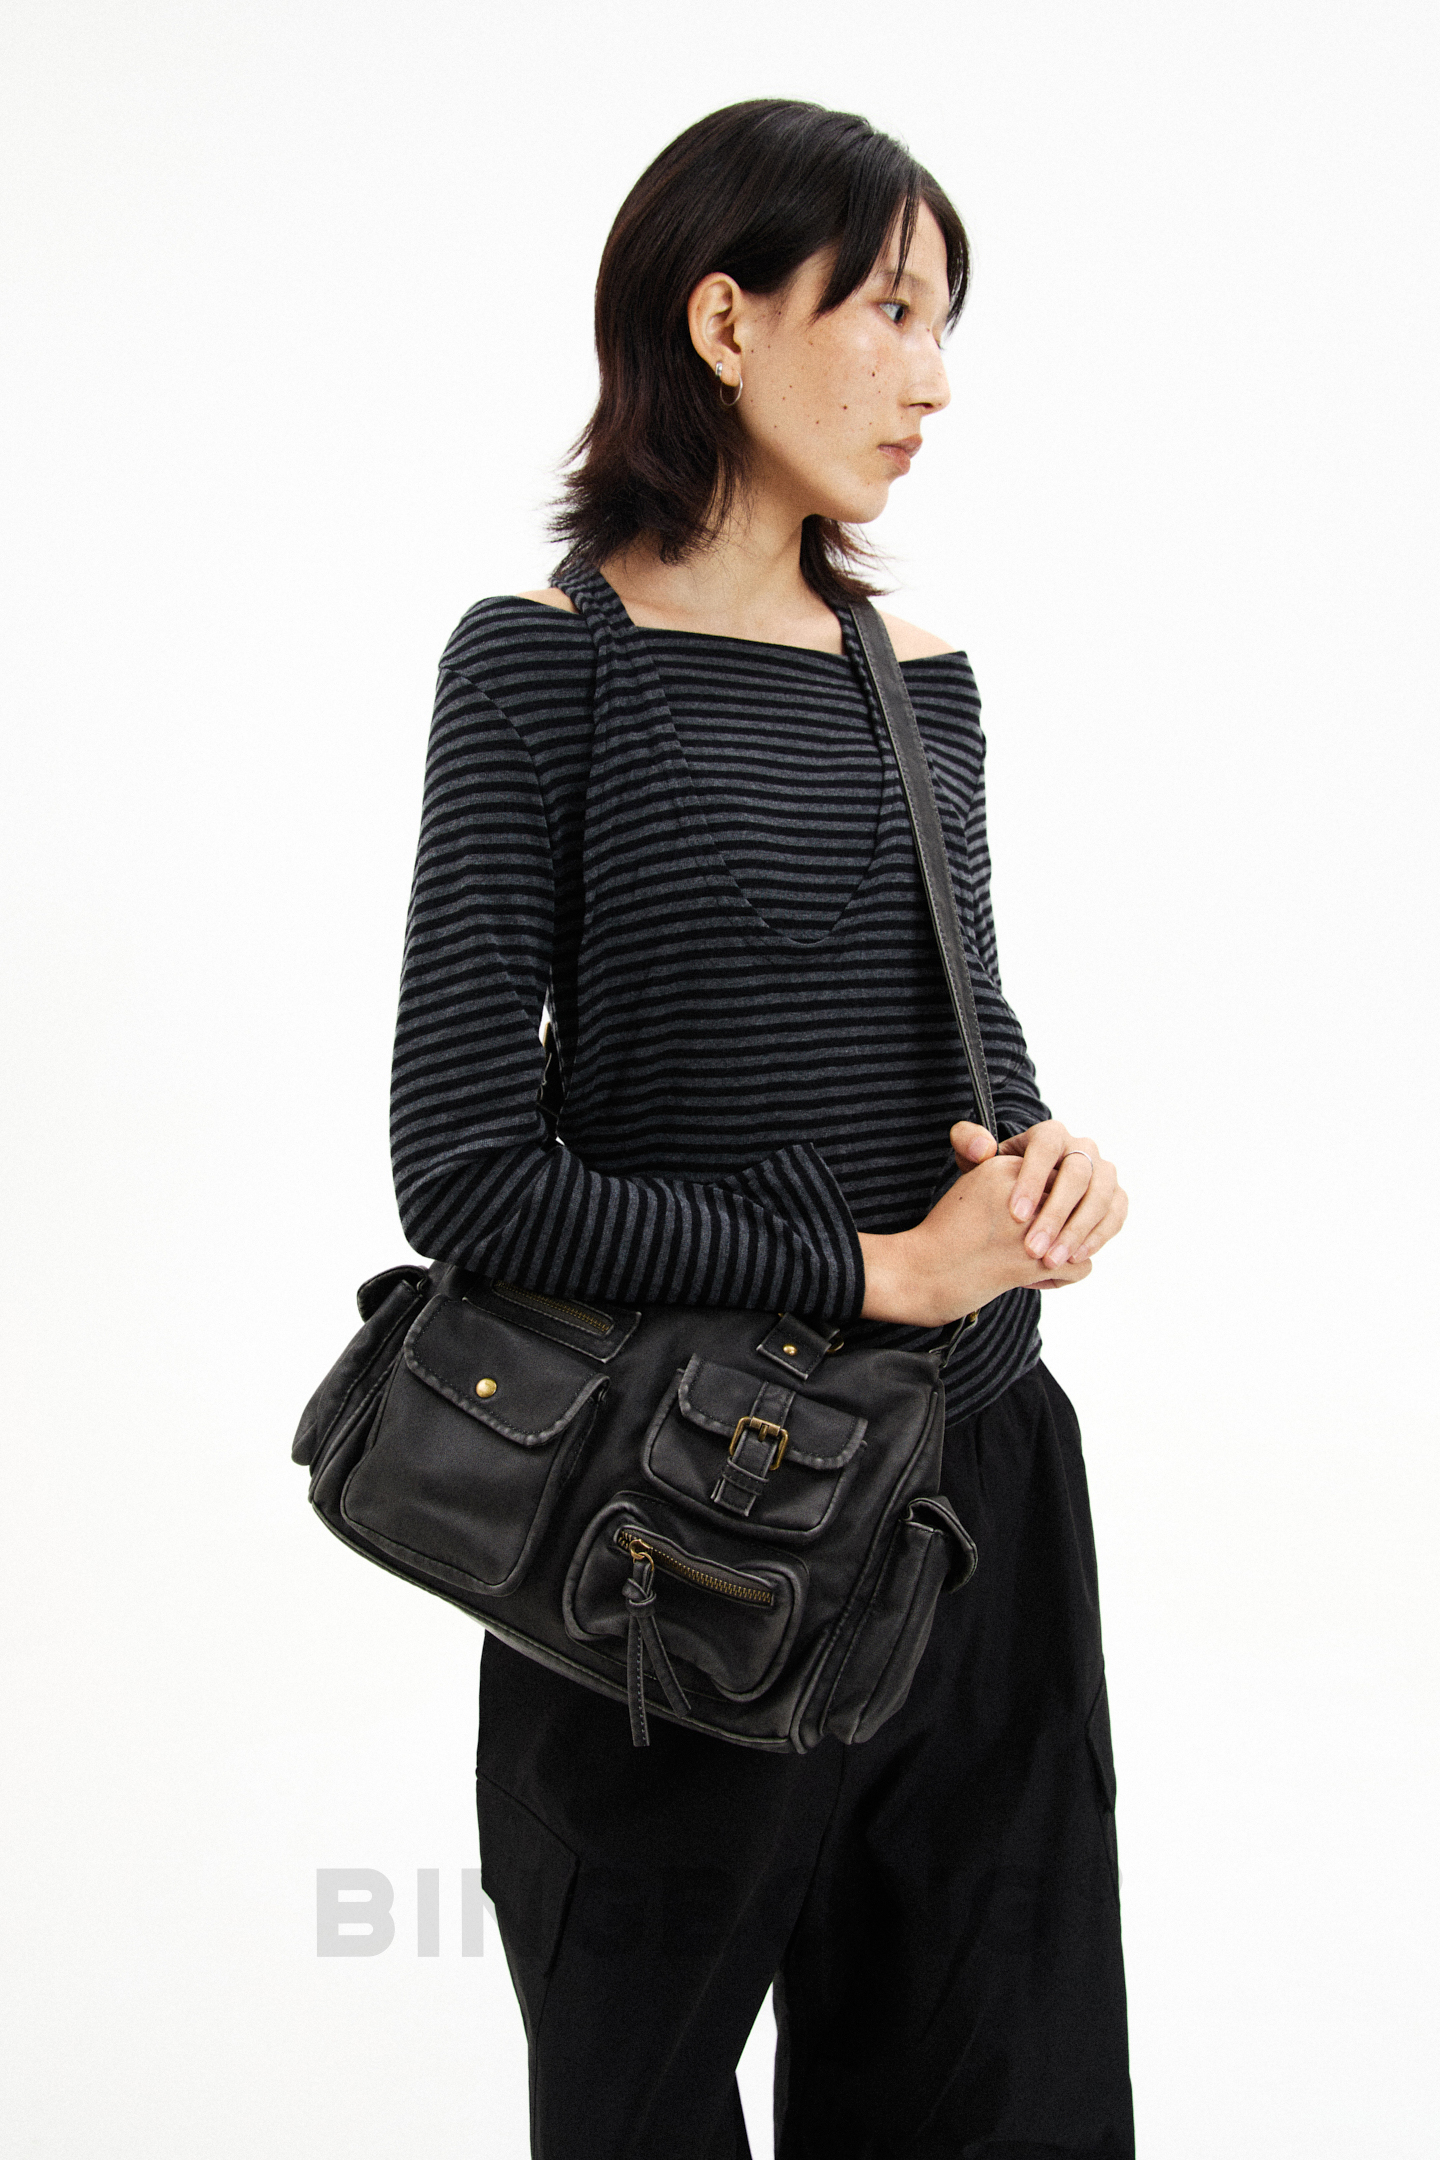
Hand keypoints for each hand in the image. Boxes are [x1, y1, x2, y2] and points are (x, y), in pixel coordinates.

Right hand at [859, 1140, 1091, 1326]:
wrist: (921, 1271)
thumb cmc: (947, 1234)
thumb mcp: (974, 1186)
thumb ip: (1016, 1180)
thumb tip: (1059, 1186)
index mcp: (1005, 1166)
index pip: (1058, 1174)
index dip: (1054, 1199)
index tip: (1034, 1218)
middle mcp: (1021, 1190)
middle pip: (1074, 1202)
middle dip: (1065, 1224)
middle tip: (1042, 1241)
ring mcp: (1031, 1227)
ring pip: (1082, 1233)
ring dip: (1067, 1248)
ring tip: (1041, 1258)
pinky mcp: (1036, 1261)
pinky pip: (1081, 1266)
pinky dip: (1065, 1276)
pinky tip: (1038, 1276)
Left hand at [971, 1118, 1127, 1275]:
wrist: (1028, 1199)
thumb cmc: (1000, 1181)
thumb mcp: (979, 1163)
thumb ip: (969, 1145)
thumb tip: (983, 1148)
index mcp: (1050, 1135)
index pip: (1045, 1149)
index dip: (1033, 1181)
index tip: (1015, 1215)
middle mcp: (1082, 1148)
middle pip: (1077, 1175)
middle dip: (1055, 1214)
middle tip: (1032, 1248)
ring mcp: (1103, 1171)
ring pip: (1100, 1196)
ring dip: (1077, 1231)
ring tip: (1051, 1260)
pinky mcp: (1116, 1196)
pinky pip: (1115, 1214)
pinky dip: (1098, 1236)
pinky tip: (1074, 1258)